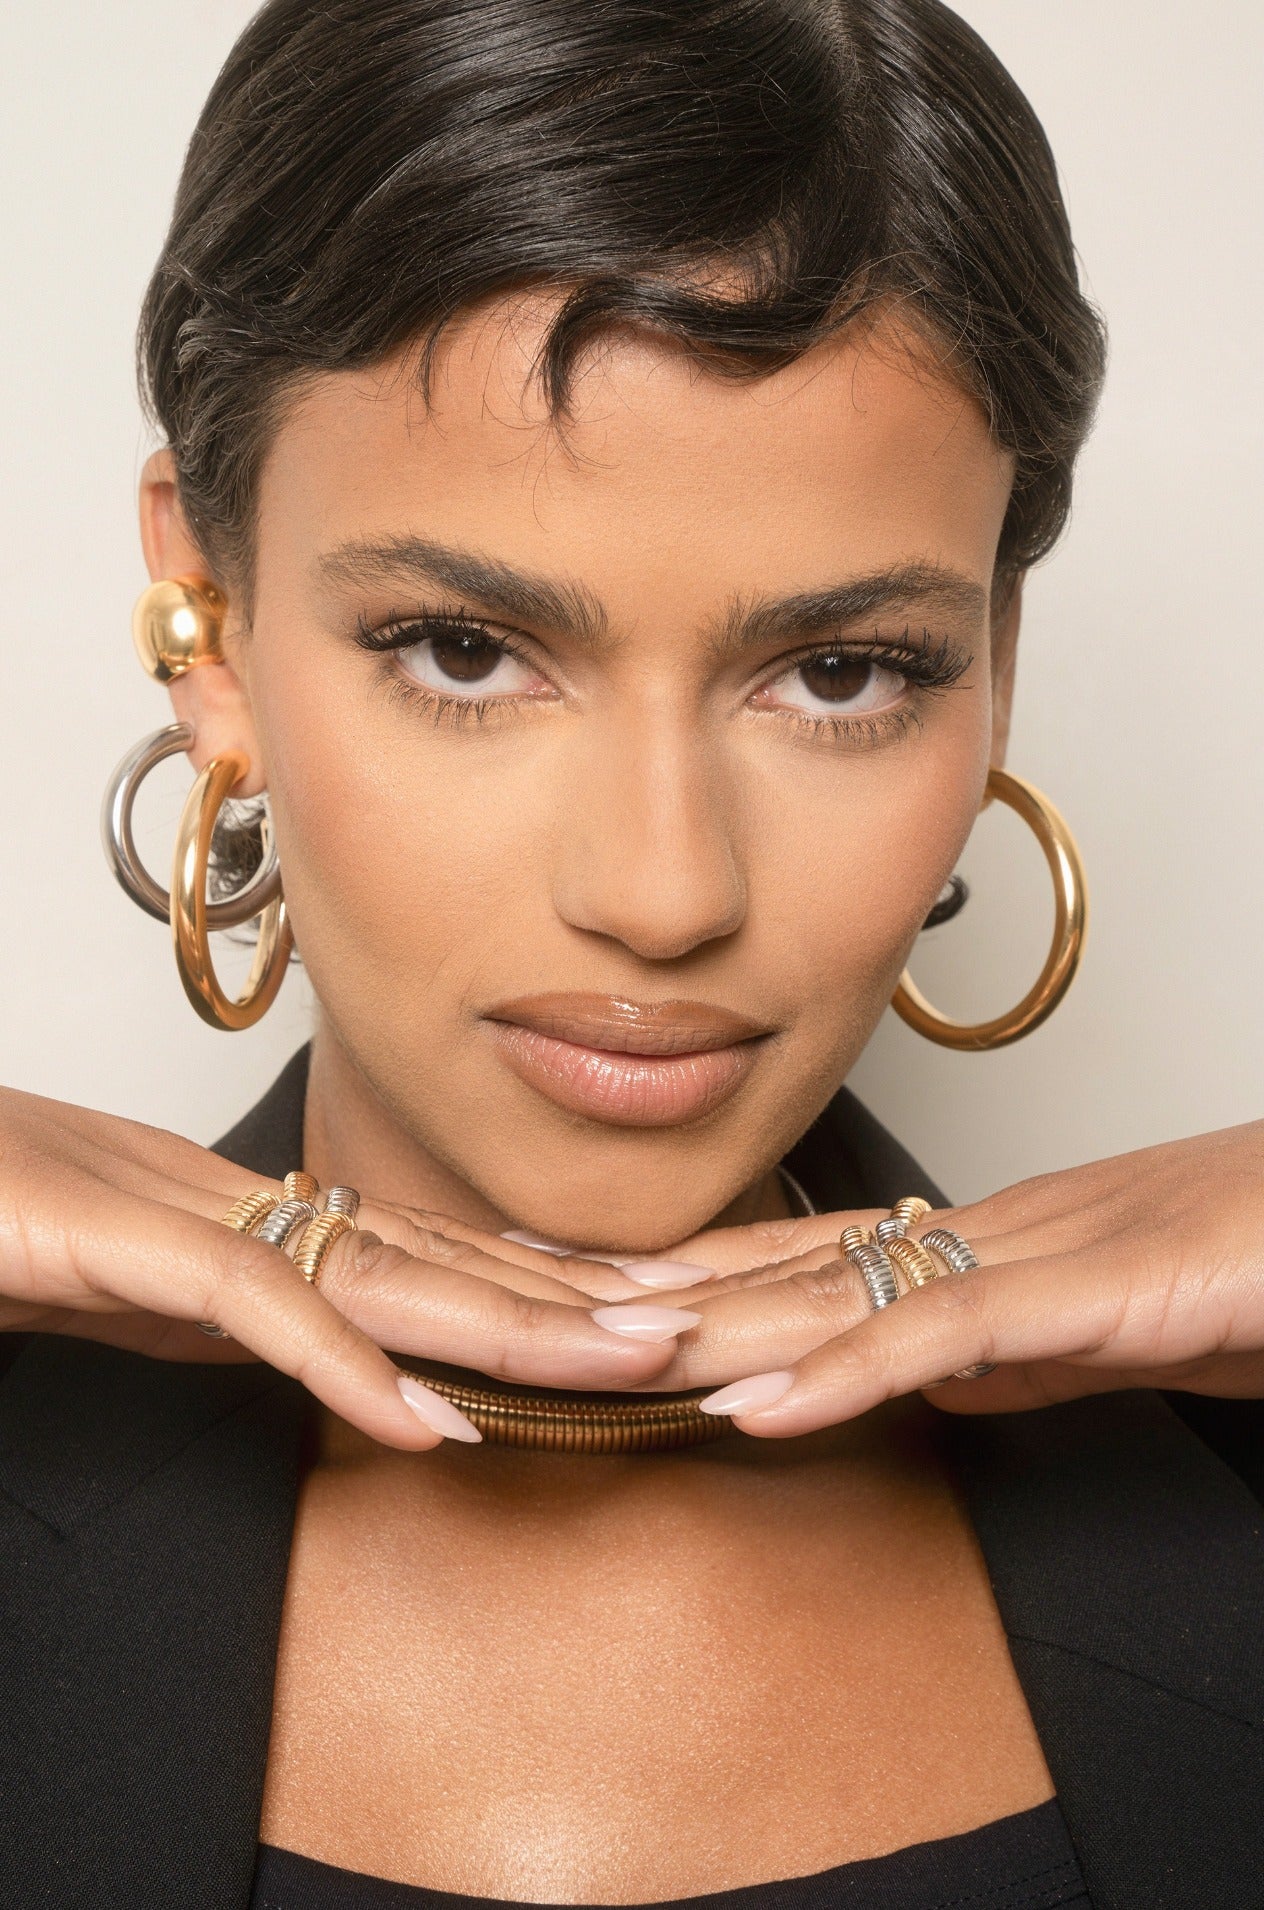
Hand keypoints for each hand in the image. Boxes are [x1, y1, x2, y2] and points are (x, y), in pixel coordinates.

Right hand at [0, 1088, 687, 1447]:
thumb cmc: (4, 1215)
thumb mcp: (141, 1293)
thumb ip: (242, 1320)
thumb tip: (339, 1362)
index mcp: (260, 1219)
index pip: (427, 1257)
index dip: (541, 1290)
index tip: (643, 1319)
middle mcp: (250, 1207)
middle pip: (438, 1259)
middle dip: (573, 1302)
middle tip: (699, 1329)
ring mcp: (193, 1218)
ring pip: (381, 1272)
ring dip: (510, 1323)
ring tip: (627, 1357)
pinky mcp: (122, 1243)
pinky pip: (254, 1304)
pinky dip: (342, 1363)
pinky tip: (426, 1419)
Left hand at [638, 1122, 1263, 1430]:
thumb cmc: (1252, 1260)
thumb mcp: (1101, 1332)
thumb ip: (1005, 1357)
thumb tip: (916, 1382)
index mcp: (981, 1243)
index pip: (805, 1262)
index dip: (688, 1283)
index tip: (583, 1302)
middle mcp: (985, 1233)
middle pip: (791, 1264)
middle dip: (657, 1292)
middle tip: (527, 1304)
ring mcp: (1033, 1254)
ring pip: (843, 1288)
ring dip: (714, 1324)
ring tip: (596, 1347)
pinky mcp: (1093, 1289)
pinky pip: (948, 1332)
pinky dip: (847, 1371)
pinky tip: (760, 1404)